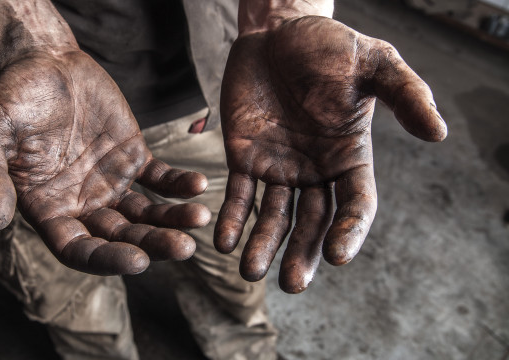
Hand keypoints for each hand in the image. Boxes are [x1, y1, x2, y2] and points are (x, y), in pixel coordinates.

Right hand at [0, 49, 210, 274]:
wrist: (43, 62)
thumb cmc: (10, 100)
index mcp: (48, 210)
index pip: (78, 249)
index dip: (106, 260)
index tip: (138, 262)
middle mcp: (82, 204)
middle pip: (121, 237)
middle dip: (152, 245)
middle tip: (184, 248)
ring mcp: (110, 183)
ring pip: (145, 213)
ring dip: (172, 220)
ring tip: (200, 219)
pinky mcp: (132, 157)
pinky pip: (159, 178)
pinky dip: (179, 184)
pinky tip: (198, 186)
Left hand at [215, 16, 446, 292]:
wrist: (278, 32)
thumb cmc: (329, 46)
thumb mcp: (374, 63)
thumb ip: (406, 94)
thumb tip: (439, 134)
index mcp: (349, 157)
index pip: (355, 204)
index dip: (349, 231)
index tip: (337, 256)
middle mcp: (315, 171)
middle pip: (312, 223)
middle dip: (302, 253)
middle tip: (292, 284)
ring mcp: (279, 167)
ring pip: (273, 216)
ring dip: (263, 245)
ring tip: (250, 272)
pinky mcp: (245, 157)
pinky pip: (239, 194)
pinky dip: (232, 219)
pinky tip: (225, 243)